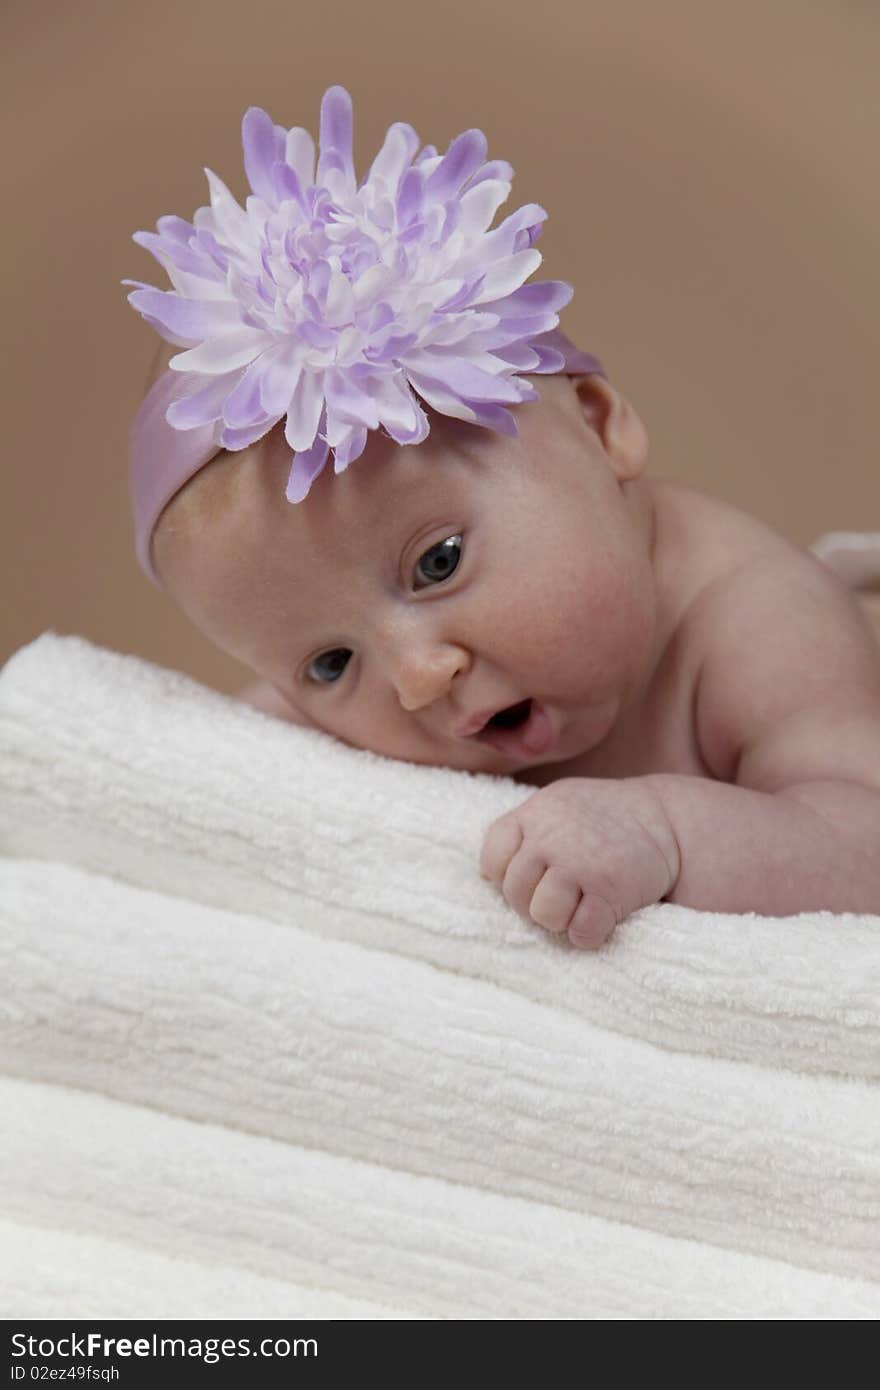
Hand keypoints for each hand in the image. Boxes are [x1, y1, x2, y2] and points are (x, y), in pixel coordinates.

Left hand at [480, 777, 679, 948]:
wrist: (667, 818)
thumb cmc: (605, 818)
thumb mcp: (559, 805)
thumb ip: (526, 831)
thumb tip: (489, 876)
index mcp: (535, 813)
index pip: (492, 858)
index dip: (506, 877)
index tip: (532, 878)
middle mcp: (552, 837)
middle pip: (515, 891)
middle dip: (532, 903)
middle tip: (561, 896)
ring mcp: (580, 864)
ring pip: (543, 914)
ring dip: (558, 921)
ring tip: (578, 907)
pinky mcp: (610, 891)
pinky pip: (581, 931)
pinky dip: (589, 934)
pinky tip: (600, 919)